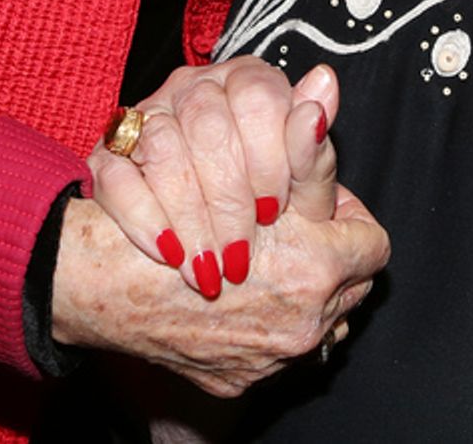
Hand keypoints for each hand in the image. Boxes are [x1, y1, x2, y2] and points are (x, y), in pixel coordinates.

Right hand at [57, 94, 387, 395]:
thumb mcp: (251, 167)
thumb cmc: (175, 213)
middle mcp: (301, 324)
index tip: (320, 202)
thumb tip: (326, 92)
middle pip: (348, 285)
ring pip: (315, 319)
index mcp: (317, 270)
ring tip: (267, 263)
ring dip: (296, 287)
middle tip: (296, 229)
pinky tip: (243, 290)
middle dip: (326, 253)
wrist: (101, 281)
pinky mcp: (232, 380)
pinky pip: (273, 348)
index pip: (372, 243)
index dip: (346, 214)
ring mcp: (268, 359)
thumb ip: (302, 143)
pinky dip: (261, 318)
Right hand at [89, 58, 332, 297]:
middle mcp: (197, 86)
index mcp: (251, 81)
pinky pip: (116, 174)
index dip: (270, 157)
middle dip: (229, 197)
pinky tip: (169, 255)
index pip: (260, 95)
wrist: (181, 257)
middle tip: (242, 254)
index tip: (276, 211)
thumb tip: (324, 87)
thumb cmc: (261, 215)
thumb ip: (314, 151)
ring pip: (163, 144)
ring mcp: (147, 114)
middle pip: (209, 122)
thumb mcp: (299, 194)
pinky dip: (144, 218)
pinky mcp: (107, 154)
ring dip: (189, 214)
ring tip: (209, 270)